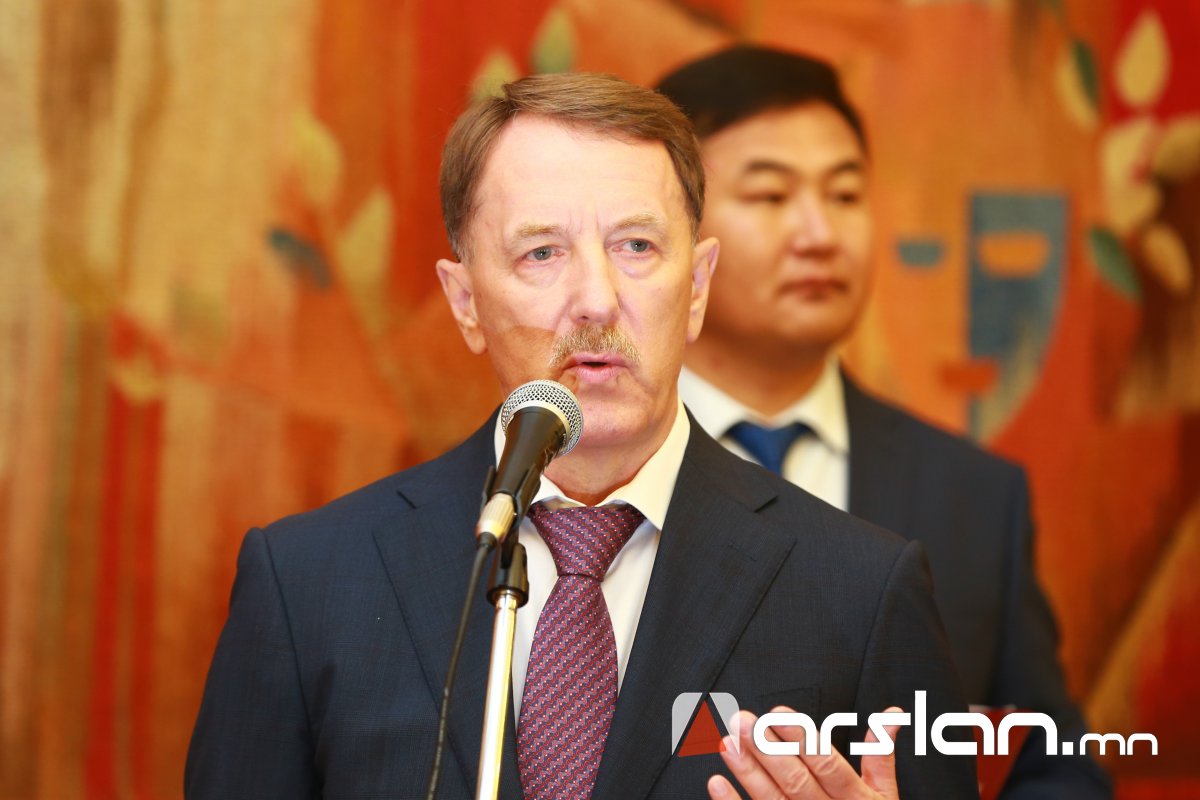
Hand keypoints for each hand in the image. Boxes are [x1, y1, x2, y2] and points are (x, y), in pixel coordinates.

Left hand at [707, 706, 902, 799]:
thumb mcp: (887, 797)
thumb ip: (881, 756)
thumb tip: (890, 717)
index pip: (827, 764)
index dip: (800, 739)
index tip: (777, 715)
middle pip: (796, 781)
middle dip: (768, 749)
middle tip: (744, 722)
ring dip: (748, 772)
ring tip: (726, 743)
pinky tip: (717, 785)